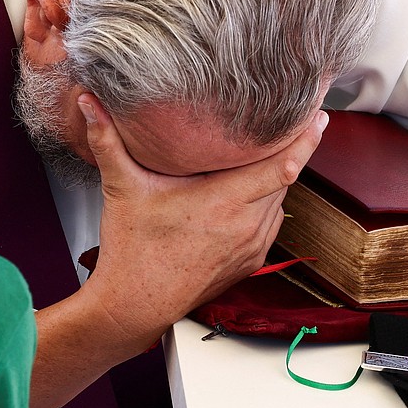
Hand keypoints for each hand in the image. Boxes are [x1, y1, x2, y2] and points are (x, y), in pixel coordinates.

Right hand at [75, 93, 327, 348]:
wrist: (135, 306)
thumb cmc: (132, 252)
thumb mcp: (121, 188)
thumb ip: (107, 139)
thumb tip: (89, 101)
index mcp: (223, 202)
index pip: (282, 166)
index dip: (304, 138)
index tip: (318, 114)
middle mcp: (246, 224)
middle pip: (286, 178)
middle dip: (291, 149)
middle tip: (295, 119)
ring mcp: (252, 245)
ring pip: (280, 200)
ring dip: (277, 177)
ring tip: (272, 151)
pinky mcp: (251, 261)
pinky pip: (271, 221)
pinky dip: (268, 202)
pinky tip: (252, 190)